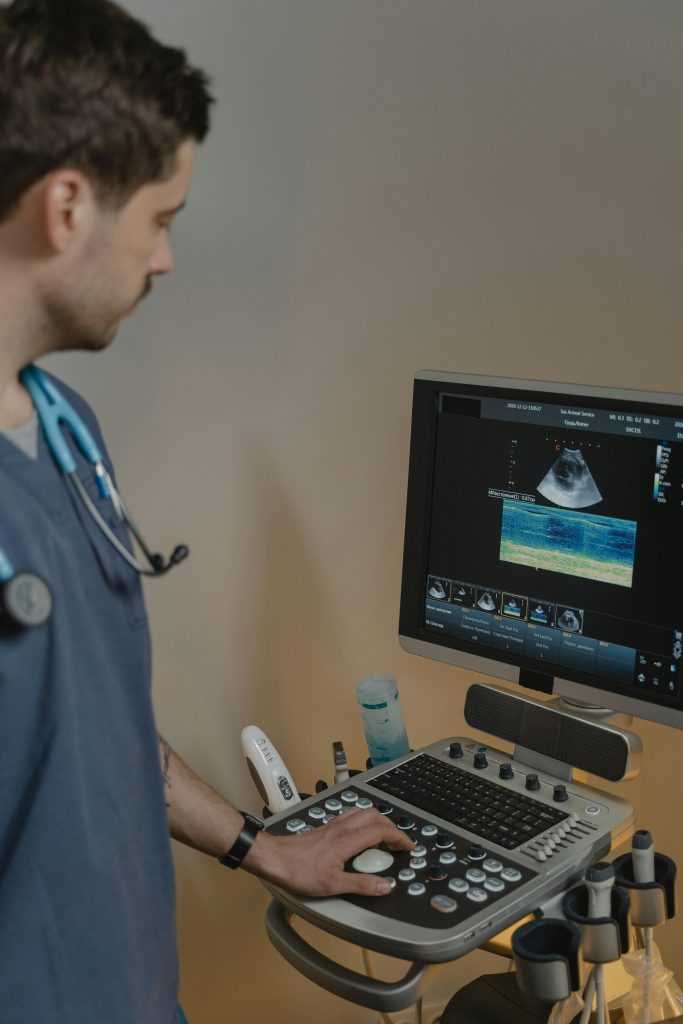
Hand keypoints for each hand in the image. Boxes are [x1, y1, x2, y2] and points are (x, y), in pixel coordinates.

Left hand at [243, 808, 414, 897]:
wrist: (274, 858)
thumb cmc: (298, 870)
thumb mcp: (333, 885)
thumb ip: (362, 885)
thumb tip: (384, 885)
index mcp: (348, 839)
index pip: (382, 830)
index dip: (400, 837)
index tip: (408, 845)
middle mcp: (342, 828)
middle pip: (374, 815)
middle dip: (391, 825)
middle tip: (398, 840)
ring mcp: (332, 826)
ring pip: (361, 812)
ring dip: (377, 820)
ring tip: (382, 835)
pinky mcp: (324, 828)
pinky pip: (349, 816)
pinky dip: (362, 821)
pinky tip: (358, 834)